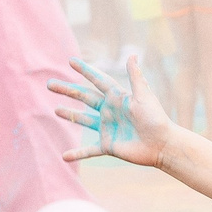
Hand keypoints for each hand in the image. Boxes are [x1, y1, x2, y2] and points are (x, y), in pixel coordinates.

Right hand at [49, 55, 174, 165]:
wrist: (162, 145)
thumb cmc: (156, 119)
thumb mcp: (144, 96)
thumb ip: (135, 77)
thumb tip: (132, 55)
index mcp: (117, 97)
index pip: (97, 80)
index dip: (85, 70)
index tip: (71, 61)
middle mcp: (110, 111)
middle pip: (84, 97)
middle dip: (67, 90)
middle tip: (50, 83)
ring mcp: (107, 128)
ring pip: (83, 119)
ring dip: (69, 114)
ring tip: (56, 109)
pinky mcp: (108, 145)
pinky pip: (89, 150)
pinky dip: (77, 153)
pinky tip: (64, 156)